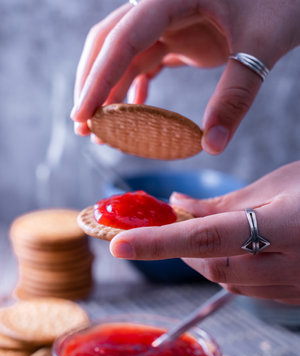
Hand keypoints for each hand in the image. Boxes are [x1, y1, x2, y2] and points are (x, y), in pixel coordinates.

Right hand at [71, 0, 299, 152]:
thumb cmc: (282, 2)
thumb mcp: (261, 45)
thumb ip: (237, 93)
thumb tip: (214, 144)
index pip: (123, 37)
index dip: (99, 78)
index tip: (84, 115)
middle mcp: (162, 5)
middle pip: (111, 44)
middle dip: (93, 85)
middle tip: (83, 126)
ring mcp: (169, 20)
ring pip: (125, 56)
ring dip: (111, 92)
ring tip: (102, 130)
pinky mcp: (179, 35)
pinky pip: (146, 61)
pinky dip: (136, 87)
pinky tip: (133, 112)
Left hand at [110, 162, 299, 303]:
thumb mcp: (280, 183)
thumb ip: (226, 203)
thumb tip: (178, 207)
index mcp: (287, 227)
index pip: (207, 236)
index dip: (159, 241)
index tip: (119, 244)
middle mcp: (292, 265)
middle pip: (213, 267)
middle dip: (183, 248)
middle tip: (168, 228)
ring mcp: (297, 287)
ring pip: (230, 282)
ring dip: (205, 259)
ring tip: (201, 236)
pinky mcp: (297, 297)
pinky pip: (251, 290)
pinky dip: (231, 270)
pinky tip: (235, 251)